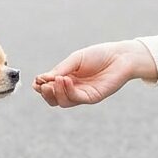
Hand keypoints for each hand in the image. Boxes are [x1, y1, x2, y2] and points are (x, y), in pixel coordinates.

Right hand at [34, 40, 157, 107]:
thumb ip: (60, 69)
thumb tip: (41, 79)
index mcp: (67, 79)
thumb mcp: (75, 59)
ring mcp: (83, 95)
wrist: (121, 56)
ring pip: (64, 102)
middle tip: (43, 84)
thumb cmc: (99, 55)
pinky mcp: (93, 97)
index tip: (37, 80)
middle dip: (46, 93)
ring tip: (57, 79)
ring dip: (57, 92)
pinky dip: (68, 91)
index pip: (49, 89)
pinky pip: (77, 99)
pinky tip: (66, 80)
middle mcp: (73, 89)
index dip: (40, 86)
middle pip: (54, 100)